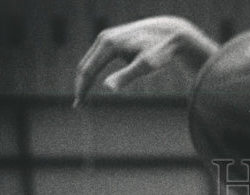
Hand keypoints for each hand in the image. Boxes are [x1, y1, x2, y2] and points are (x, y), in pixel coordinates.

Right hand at [73, 16, 218, 106]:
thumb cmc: (161, 50)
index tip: (79, 105)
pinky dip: (93, 71)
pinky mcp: (112, 41)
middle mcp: (104, 38)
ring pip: (90, 61)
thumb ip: (127, 76)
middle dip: (81, 85)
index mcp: (109, 44)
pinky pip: (97, 59)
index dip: (82, 88)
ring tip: (84, 98)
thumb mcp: (147, 65)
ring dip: (85, 79)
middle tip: (79, 106)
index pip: (88, 69)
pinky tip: (93, 82)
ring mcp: (107, 38)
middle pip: (85, 65)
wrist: (170, 33)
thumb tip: (108, 88)